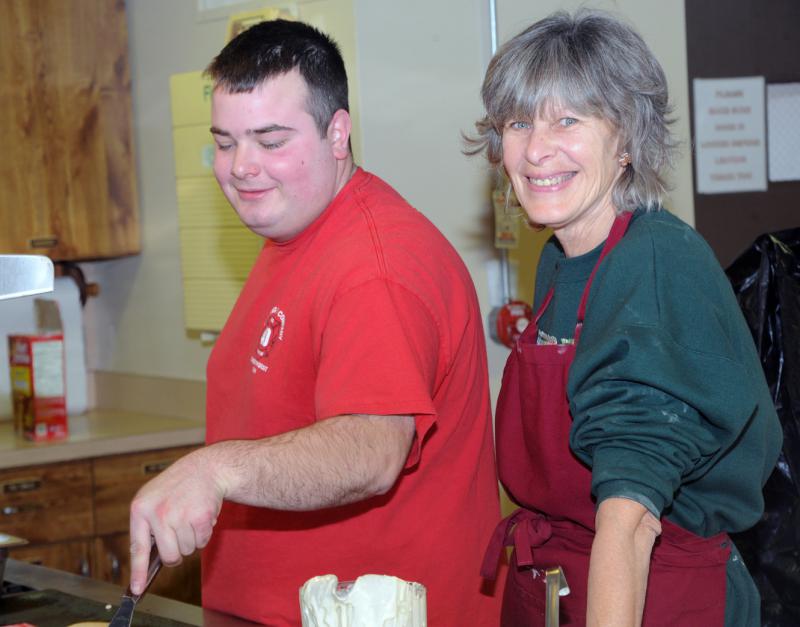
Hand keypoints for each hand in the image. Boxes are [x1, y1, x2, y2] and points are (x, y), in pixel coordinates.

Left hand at [128, 447, 226, 594]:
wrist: (206, 468)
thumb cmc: (178, 486)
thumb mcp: (153, 499)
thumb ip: (148, 527)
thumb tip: (148, 563)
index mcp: (141, 508)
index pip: (138, 547)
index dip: (138, 572)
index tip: (136, 590)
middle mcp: (158, 513)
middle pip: (169, 556)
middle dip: (177, 553)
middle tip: (180, 535)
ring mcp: (179, 515)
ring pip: (188, 550)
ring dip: (192, 538)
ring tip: (191, 515)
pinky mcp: (200, 517)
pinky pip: (202, 542)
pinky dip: (204, 533)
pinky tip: (201, 515)